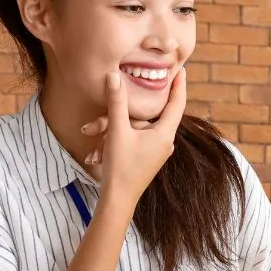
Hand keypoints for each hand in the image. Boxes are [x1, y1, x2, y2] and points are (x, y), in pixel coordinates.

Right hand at [84, 68, 186, 197]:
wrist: (117, 201)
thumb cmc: (120, 167)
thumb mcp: (117, 131)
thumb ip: (117, 102)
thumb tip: (114, 76)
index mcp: (164, 134)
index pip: (177, 103)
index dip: (178, 84)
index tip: (180, 69)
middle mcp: (164, 141)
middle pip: (142, 117)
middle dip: (116, 117)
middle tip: (92, 124)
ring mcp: (154, 150)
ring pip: (132, 129)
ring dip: (108, 132)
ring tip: (90, 141)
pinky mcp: (144, 157)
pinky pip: (130, 140)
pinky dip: (113, 141)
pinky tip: (95, 154)